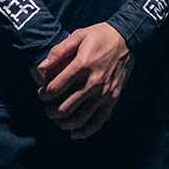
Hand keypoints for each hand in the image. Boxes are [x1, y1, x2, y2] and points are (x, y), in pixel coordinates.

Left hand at [34, 23, 134, 139]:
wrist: (128, 39)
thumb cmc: (100, 36)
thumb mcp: (78, 35)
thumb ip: (58, 51)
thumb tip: (41, 69)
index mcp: (83, 65)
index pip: (56, 88)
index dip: (44, 94)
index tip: (41, 93)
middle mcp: (94, 82)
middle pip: (65, 107)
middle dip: (51, 111)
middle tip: (48, 108)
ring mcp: (104, 93)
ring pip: (79, 119)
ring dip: (64, 123)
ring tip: (58, 119)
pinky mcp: (113, 99)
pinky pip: (98, 122)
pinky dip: (84, 131)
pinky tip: (74, 133)